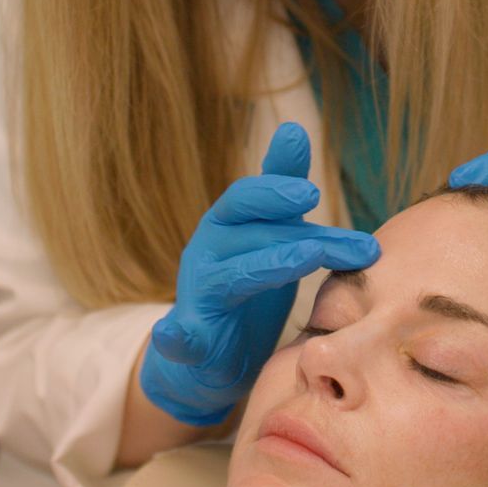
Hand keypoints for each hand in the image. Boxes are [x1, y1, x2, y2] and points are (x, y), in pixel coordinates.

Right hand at [140, 122, 380, 424]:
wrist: (213, 357)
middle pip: (247, 227)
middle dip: (279, 213)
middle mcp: (210, 249)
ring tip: (311, 255)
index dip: (277, 187)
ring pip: (232, 275)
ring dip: (269, 264)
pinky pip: (178, 335)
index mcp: (230, 224)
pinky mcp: (189, 337)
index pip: (252, 196)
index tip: (313, 189)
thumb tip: (295, 129)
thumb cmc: (249, 283)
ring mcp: (197, 292)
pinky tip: (173, 334)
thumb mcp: (271, 235)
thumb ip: (285, 194)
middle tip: (314, 202)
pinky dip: (174, 334)